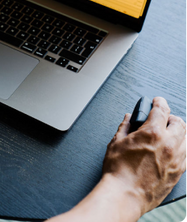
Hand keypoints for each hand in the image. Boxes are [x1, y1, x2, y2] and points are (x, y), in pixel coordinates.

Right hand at [103, 97, 186, 214]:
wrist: (124, 194)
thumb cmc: (118, 170)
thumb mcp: (116, 143)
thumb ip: (125, 127)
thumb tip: (129, 118)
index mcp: (153, 133)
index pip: (161, 110)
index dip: (159, 102)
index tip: (157, 101)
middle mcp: (169, 144)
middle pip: (179, 122)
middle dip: (171, 117)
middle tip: (162, 117)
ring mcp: (177, 159)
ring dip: (180, 132)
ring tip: (170, 133)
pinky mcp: (179, 172)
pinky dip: (182, 147)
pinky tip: (174, 149)